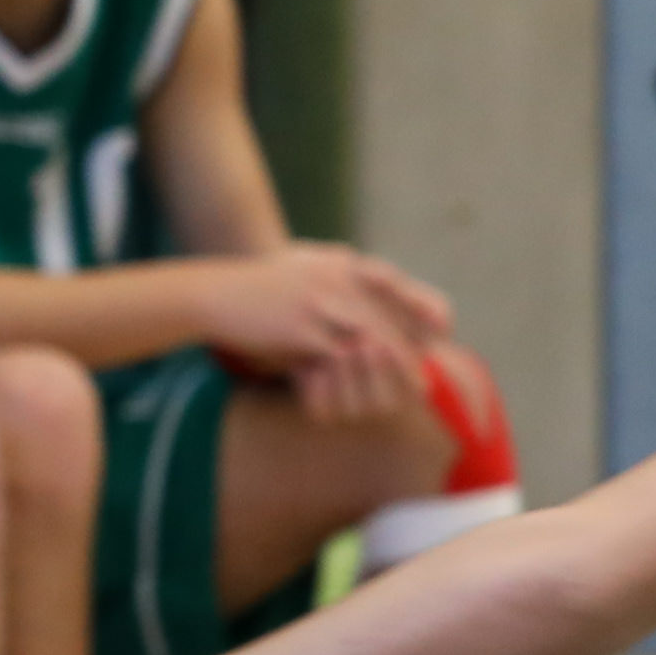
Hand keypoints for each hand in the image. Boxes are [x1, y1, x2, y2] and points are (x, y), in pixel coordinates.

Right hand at [201, 244, 449, 418]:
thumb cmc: (257, 293)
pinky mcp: (304, 326)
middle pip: (389, 314)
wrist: (214, 294)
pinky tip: (374, 390)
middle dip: (413, 346)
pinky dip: (362, 374)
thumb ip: (335, 287)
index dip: (421, 311)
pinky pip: (342, 353)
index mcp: (340, 264)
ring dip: (398, 364)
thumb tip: (362, 318)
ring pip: (375, 335)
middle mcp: (337, 277)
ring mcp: (321, 300)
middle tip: (428, 374)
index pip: (394, 286)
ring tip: (415, 386)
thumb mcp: (301, 275)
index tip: (440, 334)